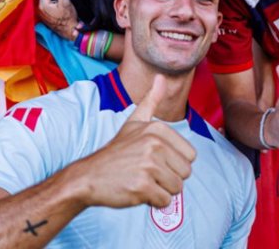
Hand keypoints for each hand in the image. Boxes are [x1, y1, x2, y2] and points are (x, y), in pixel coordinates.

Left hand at [37, 0, 78, 39]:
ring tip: (59, 5)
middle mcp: (40, 10)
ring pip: (44, 3)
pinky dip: (50, 7)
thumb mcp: (66, 2)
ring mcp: (41, 15)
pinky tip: (57, 10)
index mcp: (43, 5)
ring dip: (50, 1)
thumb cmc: (68, 17)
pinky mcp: (44, 18)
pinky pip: (45, 9)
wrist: (69, 30)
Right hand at [75, 75, 196, 208]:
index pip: (190, 155)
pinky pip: (164, 202)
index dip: (174, 163)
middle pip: (186, 172)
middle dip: (169, 178)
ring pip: (177, 188)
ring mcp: (148, 165)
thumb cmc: (116, 151)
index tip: (154, 159)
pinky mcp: (142, 186)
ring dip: (161, 190)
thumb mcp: (134, 122)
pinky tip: (137, 191)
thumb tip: (161, 77)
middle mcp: (154, 144)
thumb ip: (151, 100)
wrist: (88, 176)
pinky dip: (153, 202)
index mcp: (157, 129)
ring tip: (142, 180)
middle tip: (147, 172)